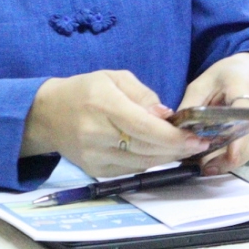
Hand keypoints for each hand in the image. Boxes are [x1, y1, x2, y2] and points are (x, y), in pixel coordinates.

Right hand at [21, 70, 208, 177]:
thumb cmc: (85, 90)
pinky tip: (161, 153)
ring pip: (141, 163)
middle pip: (146, 148)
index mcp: (105, 107)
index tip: (197, 137)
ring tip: (186, 148)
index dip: (174, 136)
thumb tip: (166, 115)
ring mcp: (94, 156)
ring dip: (167, 157)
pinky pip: (129, 170)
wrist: (47, 114)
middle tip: (200, 144)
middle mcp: (97, 135)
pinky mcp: (94, 170)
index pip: (145, 128)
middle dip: (177, 148)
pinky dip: (149, 162)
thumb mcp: (115, 78)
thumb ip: (143, 95)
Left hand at [178, 53, 248, 174]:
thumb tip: (176, 131)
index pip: (244, 116)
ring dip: (233, 161)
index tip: (223, 155)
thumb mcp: (203, 82)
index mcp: (244, 90)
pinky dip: (237, 157)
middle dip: (229, 158)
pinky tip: (219, 161)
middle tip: (204, 167)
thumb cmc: (227, 74)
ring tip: (209, 167)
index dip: (235, 138)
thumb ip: (191, 104)